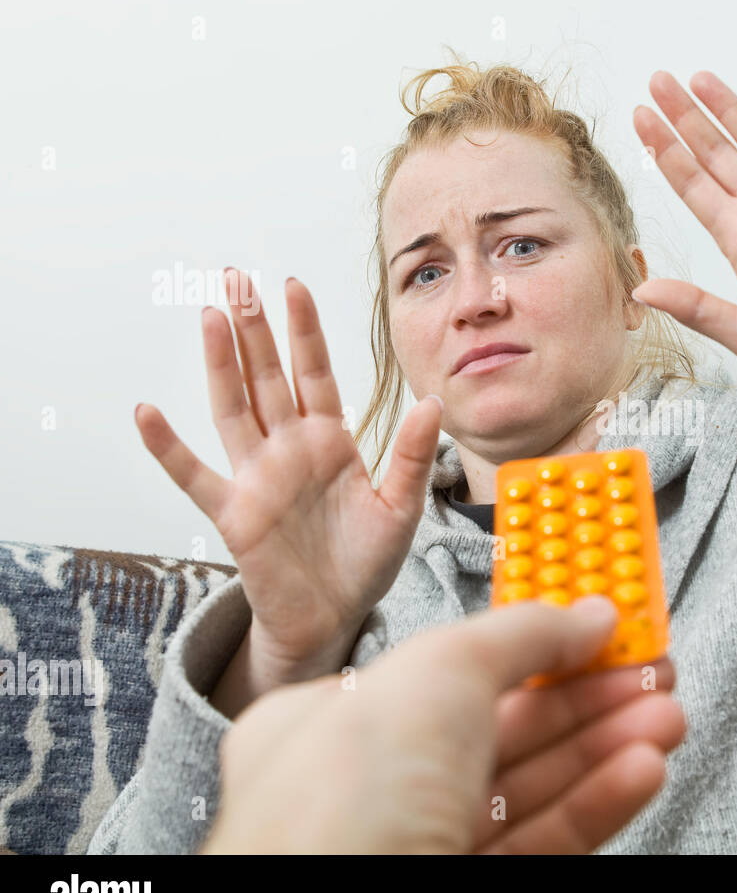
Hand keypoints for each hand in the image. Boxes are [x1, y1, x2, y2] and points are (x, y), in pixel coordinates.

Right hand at [134, 270, 443, 690]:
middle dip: (254, 329)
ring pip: (233, 409)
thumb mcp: (401, 507)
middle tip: (236, 276)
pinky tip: (147, 412)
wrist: (335, 617)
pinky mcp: (234, 514)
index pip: (314, 373)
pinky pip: (195, 475)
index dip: (304, 331)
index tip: (292, 285)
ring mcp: (257, 477)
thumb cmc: (367, 561)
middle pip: (266, 377)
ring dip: (220, 365)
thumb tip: (432, 402)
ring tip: (210, 316)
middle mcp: (289, 450)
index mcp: (330, 442)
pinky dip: (169, 447)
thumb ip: (412, 456)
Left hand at [200, 595, 686, 853]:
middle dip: (586, 695)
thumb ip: (520, 635)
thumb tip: (584, 616)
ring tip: (663, 716)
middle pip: (502, 730)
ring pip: (530, 791)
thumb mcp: (439, 672)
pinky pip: (544, 844)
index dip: (530, 644)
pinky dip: (598, 804)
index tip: (595, 628)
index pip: (448, 670)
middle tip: (648, 672)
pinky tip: (639, 770)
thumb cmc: (341, 812)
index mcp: (332, 725)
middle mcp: (371, 793)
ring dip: (605, 746)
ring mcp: (419, 851)